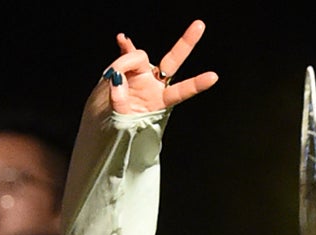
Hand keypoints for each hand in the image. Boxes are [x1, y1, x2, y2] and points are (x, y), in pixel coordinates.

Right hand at [99, 19, 218, 114]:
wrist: (102, 123)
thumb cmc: (116, 128)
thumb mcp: (119, 122)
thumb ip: (120, 102)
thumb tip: (117, 80)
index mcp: (160, 102)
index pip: (181, 91)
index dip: (197, 84)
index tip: (213, 77)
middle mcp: (154, 85)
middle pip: (172, 61)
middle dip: (186, 43)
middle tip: (199, 25)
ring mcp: (141, 74)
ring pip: (138, 57)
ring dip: (124, 62)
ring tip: (111, 76)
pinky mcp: (127, 69)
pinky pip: (127, 52)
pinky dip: (125, 46)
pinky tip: (121, 39)